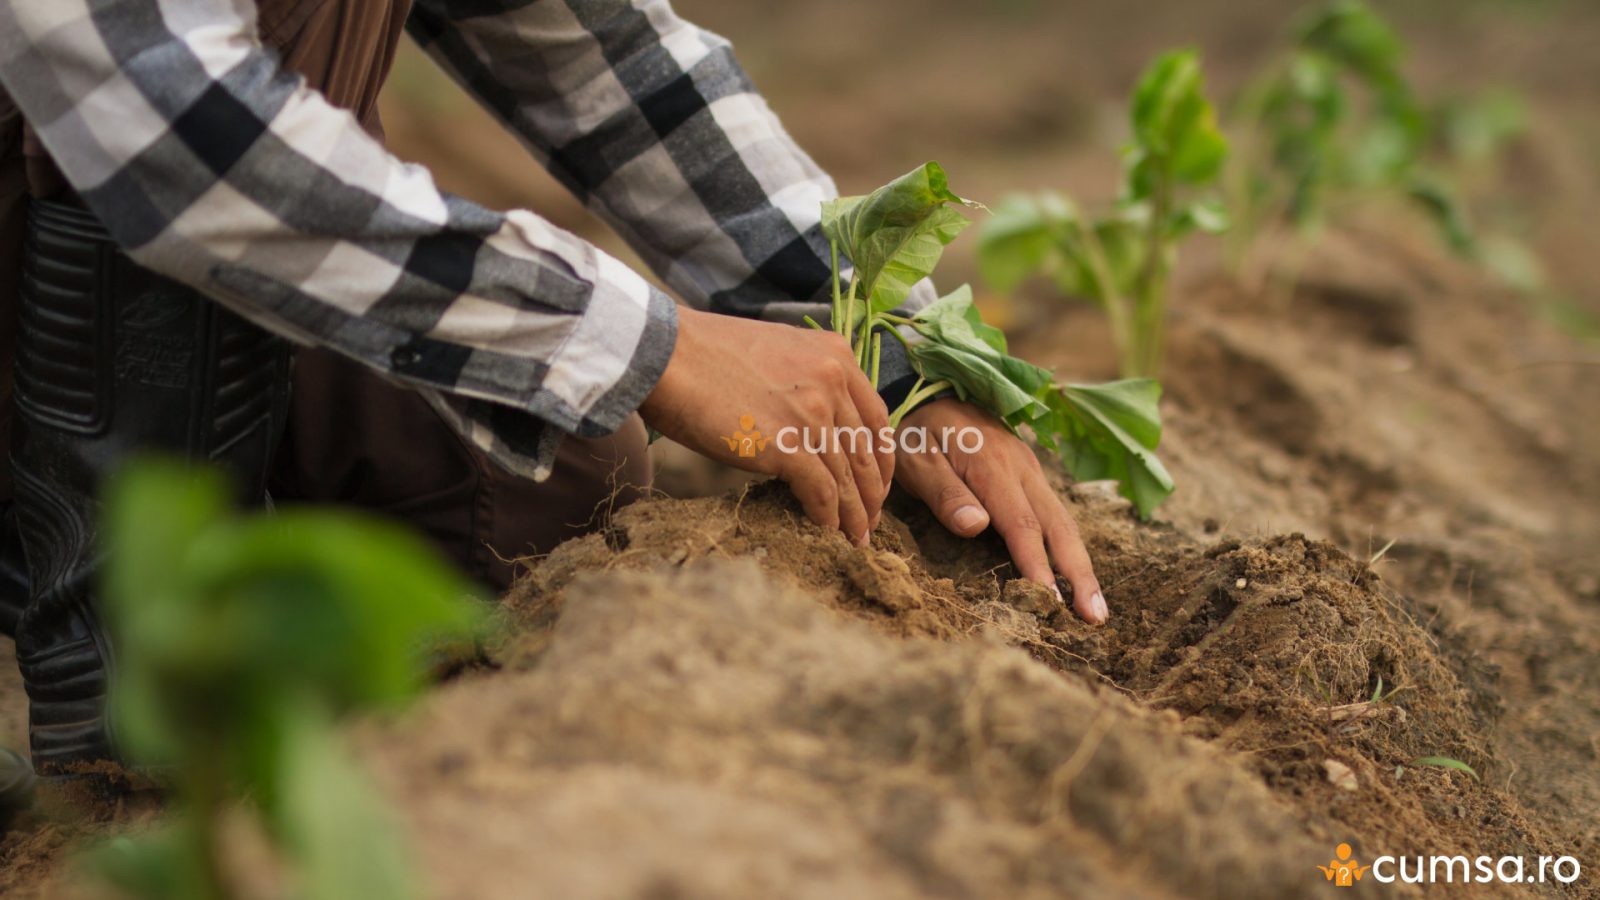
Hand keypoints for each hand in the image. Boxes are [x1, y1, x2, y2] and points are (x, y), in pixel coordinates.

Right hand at [640, 307, 892, 544]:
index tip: (877, 484)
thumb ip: (804, 380)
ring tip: (855, 539)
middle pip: (867, 451)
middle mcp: (834, 381)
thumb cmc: (703, 353)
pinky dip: (827, 519)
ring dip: (854, 515)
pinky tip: (826, 533)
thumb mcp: (774, 351)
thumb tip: (809, 424)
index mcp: (835, 355)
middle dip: (872, 494)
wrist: (664, 353)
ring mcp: (813, 413)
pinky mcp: (788, 445)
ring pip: (848, 478)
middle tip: (871, 521)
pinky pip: (821, 493)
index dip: (881, 459)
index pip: (876, 417)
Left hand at [894, 399, 1106, 623]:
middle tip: (1095, 617)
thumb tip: (976, 527)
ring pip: (1064, 521)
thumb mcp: (916, 461)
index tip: (1051, 601)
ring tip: (1094, 607)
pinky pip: (1055, 513)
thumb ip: (945, 494)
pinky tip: (1075, 573)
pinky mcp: (1029, 475)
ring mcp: (1030, 471)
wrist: (929, 393)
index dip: (1038, 565)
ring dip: (1081, 564)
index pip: (1022, 524)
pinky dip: (1069, 546)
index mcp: (993, 467)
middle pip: (1059, 526)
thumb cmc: (917, 434)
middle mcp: (1022, 469)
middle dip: (1079, 573)